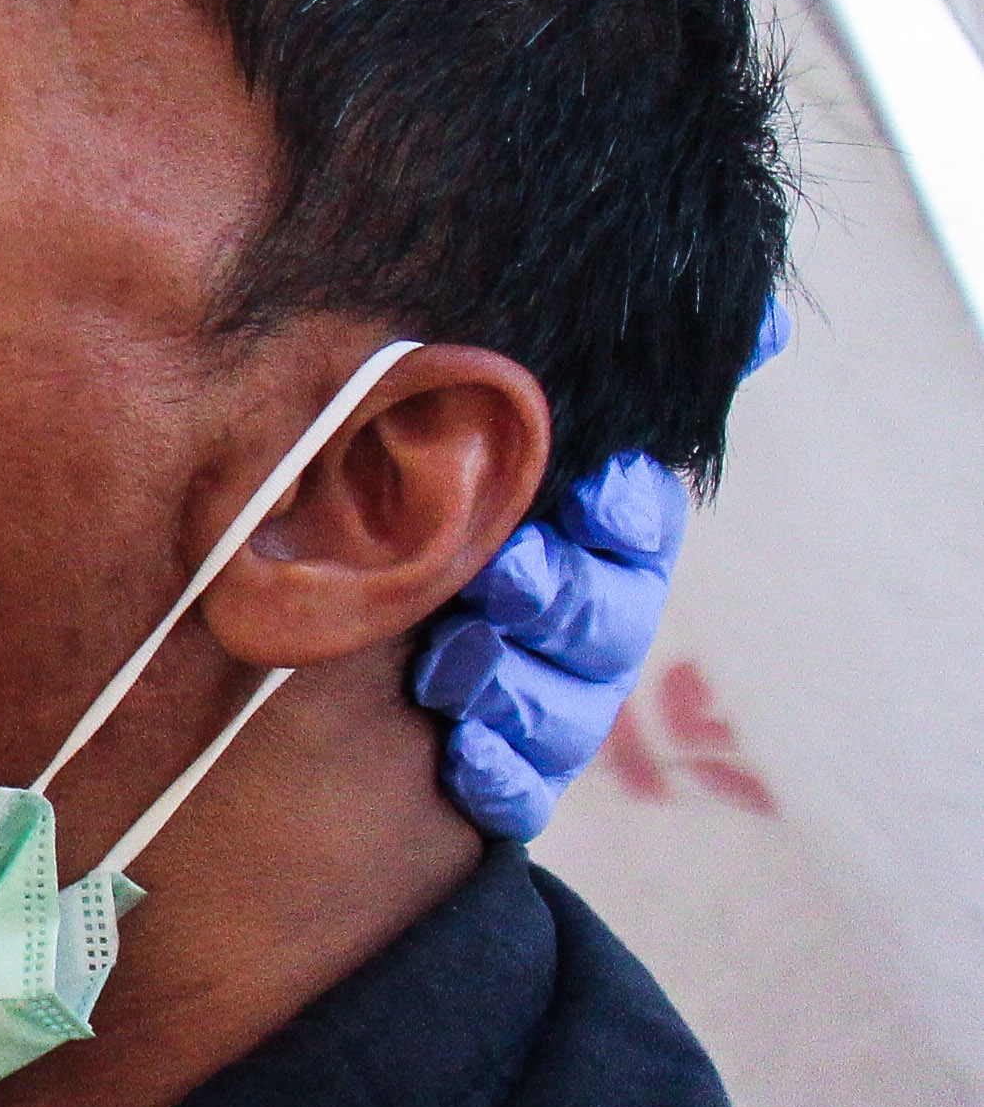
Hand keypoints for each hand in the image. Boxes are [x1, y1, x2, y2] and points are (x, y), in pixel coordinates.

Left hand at [413, 295, 780, 839]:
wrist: (341, 581)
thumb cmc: (440, 480)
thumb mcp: (505, 409)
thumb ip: (609, 367)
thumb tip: (765, 322)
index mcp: (603, 532)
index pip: (640, 521)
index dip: (626, 512)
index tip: (595, 496)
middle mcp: (590, 615)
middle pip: (604, 617)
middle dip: (558, 597)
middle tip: (503, 574)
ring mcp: (551, 694)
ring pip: (565, 705)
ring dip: (514, 686)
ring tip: (452, 665)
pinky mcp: (503, 765)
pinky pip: (518, 784)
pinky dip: (497, 772)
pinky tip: (463, 755)